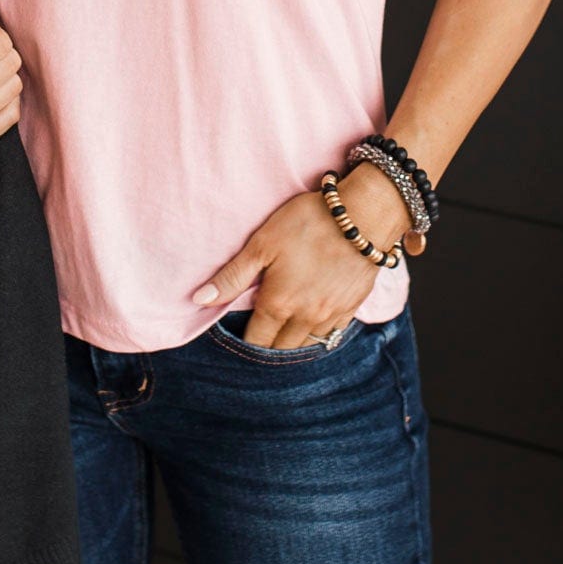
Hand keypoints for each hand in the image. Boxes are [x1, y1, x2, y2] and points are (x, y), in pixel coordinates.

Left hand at [190, 164, 426, 348]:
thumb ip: (232, 277)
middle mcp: (305, 317)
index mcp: (279, 304)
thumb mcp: (262, 243)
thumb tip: (199, 301)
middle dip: (268, 345)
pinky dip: (318, 332)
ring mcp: (332, 315)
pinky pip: (331, 334)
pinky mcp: (352, 307)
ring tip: (283, 328)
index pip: (256, 341)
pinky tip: (312, 320)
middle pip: (281, 349)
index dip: (245, 341)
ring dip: (293, 341)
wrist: (364, 214)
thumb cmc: (308, 223)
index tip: (239, 334)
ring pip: (307, 344)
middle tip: (260, 331)